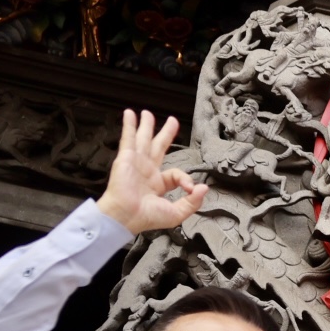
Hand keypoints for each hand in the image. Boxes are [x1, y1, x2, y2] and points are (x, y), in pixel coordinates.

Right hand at [96, 110, 205, 234]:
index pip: (176, 173)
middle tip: (172, 121)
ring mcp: (136, 163)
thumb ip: (192, 201)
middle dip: (165, 134)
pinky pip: (129, 138)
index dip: (185, 179)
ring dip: (145, 125)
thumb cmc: (146, 217)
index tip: (190, 188)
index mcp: (158, 184)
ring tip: (147, 113)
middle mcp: (146, 171)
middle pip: (158, 147)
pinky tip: (129, 114)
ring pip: (143, 139)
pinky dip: (129, 125)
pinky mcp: (126, 158)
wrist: (126, 216)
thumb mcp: (177, 213)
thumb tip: (203, 188)